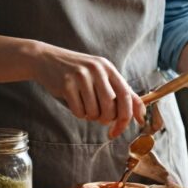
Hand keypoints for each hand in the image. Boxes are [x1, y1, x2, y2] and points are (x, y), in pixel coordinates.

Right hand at [31, 43, 145, 138]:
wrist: (46, 59)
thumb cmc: (77, 71)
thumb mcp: (99, 74)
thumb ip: (119, 91)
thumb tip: (141, 114)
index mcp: (108, 68)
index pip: (126, 95)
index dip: (128, 116)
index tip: (123, 128)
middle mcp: (97, 70)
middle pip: (110, 107)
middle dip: (106, 119)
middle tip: (100, 117)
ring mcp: (81, 76)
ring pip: (94, 112)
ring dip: (90, 116)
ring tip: (84, 105)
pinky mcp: (66, 84)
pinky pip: (79, 111)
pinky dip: (78, 113)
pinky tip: (74, 102)